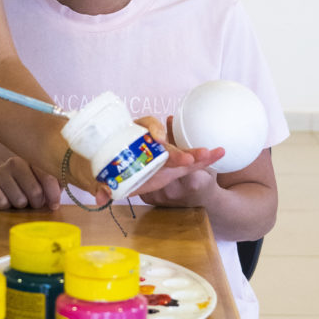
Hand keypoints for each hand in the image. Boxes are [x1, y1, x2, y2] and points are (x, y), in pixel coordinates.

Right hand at [0, 157, 62, 210]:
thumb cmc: (26, 185)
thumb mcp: (44, 181)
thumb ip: (57, 182)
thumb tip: (73, 186)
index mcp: (33, 159)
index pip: (49, 177)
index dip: (53, 195)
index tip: (54, 205)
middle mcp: (15, 162)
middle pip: (35, 192)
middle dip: (36, 203)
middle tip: (33, 201)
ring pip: (19, 200)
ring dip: (20, 205)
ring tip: (18, 198)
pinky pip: (2, 203)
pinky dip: (5, 206)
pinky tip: (4, 198)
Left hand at [91, 115, 224, 206]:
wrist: (105, 173)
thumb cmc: (101, 168)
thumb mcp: (99, 176)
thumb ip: (101, 185)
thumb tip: (102, 195)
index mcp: (132, 137)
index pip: (145, 124)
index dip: (152, 128)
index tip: (158, 138)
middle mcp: (149, 145)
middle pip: (165, 144)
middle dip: (175, 151)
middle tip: (185, 158)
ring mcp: (161, 157)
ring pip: (179, 154)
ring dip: (194, 155)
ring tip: (209, 154)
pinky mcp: (170, 170)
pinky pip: (187, 164)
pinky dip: (202, 160)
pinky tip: (218, 153)